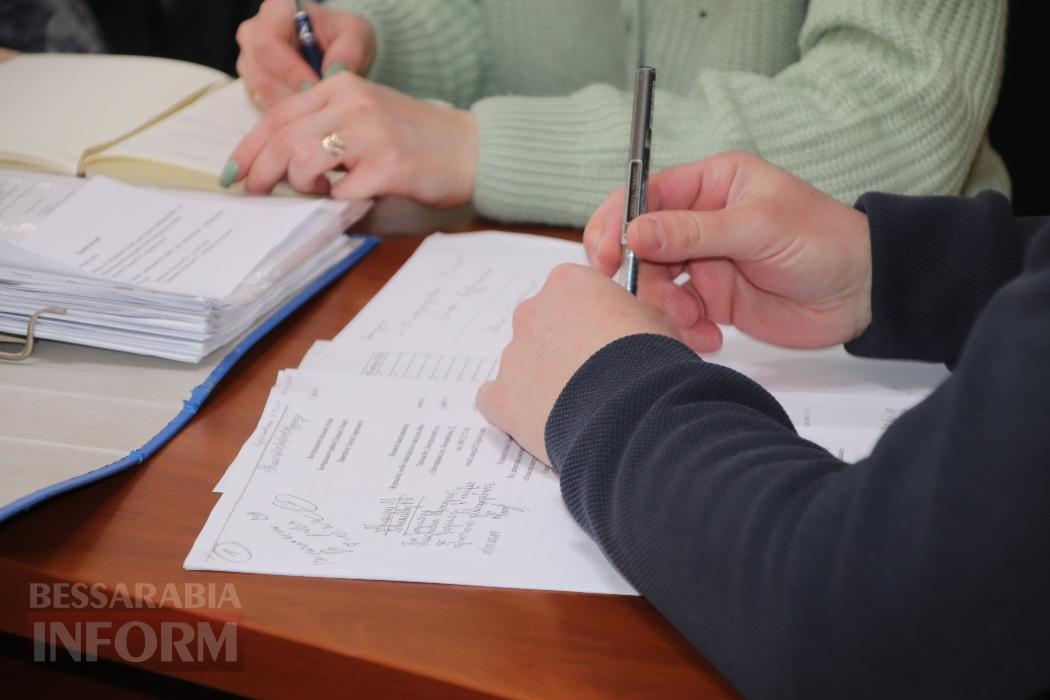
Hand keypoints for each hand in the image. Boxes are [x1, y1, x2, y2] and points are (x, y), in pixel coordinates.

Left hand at [224, 72, 477, 205]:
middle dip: (260, 172)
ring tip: (319, 192)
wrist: (474, 150)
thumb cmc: (419, 142)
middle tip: (255, 194)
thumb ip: (327, 134)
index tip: (236, 173)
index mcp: (342, 88)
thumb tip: (279, 173)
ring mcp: (370, 134)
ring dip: (301, 186)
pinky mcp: (388, 166)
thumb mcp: (367, 120)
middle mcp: (353, 104)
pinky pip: (341, 192)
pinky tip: (349, 199)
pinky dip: (337, 203)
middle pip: (282, 139)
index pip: (278, 115)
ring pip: (303, 161)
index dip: (249, 148)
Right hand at [236, 0, 375, 108]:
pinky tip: (309, 111)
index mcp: (275, 11)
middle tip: (321, 105)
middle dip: (292, 94)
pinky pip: (263, 105)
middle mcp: (253, 34)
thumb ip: (349, 50)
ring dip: (291, 107)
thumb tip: (331, 72)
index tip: (317, 87)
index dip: (290, 71)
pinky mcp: (252, 85)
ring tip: (319, 107)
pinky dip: (288, 114)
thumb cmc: (343, 36)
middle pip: (260, 73)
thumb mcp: (357, 35)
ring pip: (260, 93)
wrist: (337, 51)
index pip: (267, 44)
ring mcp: (249, 61)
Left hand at [476, 264, 680, 464]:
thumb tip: (622, 326)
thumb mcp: (653, 320)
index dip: (589, 318)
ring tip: (576, 406)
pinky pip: (495, 399)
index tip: (604, 337)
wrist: (635, 411)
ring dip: (540, 379)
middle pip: (540, 325)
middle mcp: (532, 311)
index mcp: (568, 283)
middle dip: (560, 347)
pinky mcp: (501, 396)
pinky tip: (540, 421)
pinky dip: (514, 409)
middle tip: (590, 375)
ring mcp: (513, 355)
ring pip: (520, 363)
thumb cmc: (651, 362)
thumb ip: (624, 314)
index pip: (570, 293)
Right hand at [583, 152, 872, 351]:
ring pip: (653, 284)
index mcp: (710, 185)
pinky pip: (676, 314)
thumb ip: (693, 231)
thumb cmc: (824, 241)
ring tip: (693, 320)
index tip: (605, 253)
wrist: (863, 294)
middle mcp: (699, 221)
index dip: (618, 222)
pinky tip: (709, 336)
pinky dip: (684, 329)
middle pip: (640, 244)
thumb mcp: (758, 227)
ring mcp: (702, 262)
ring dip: (663, 307)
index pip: (645, 195)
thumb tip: (635, 231)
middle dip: (638, 274)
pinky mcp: (711, 300)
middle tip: (648, 297)